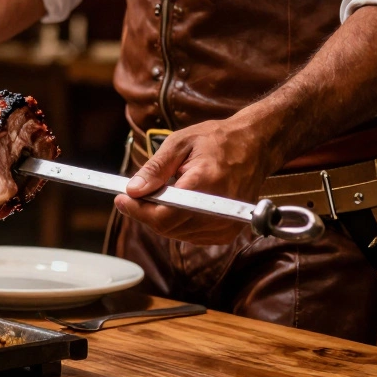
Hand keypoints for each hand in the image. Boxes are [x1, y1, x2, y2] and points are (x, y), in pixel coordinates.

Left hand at [114, 114, 283, 245]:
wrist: (254, 146)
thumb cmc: (217, 140)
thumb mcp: (180, 143)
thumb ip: (155, 169)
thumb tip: (133, 190)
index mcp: (206, 182)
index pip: (165, 214)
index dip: (138, 210)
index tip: (121, 198)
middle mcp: (219, 208)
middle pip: (168, 226)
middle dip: (145, 212)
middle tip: (133, 195)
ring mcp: (227, 223)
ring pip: (177, 233)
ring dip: (160, 218)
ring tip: (159, 194)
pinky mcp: (229, 231)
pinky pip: (191, 236)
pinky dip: (177, 223)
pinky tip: (177, 205)